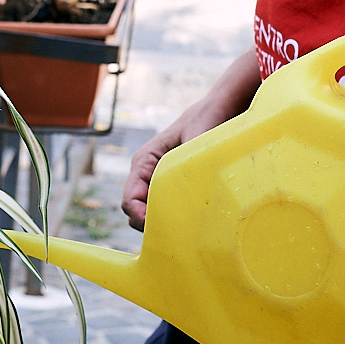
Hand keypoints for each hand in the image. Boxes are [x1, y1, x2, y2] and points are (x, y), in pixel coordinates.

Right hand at [121, 95, 232, 230]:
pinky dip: (172, 216)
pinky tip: (190, 219)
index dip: (139, 217)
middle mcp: (145, 172)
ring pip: (148, 211)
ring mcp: (156, 180)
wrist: (215, 110)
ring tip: (184, 228)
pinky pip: (163, 206)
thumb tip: (186, 189)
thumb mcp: (197, 138)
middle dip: (149, 224)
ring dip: (161, 221)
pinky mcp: (170, 185)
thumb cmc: (204, 120)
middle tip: (176, 233)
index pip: (130, 198)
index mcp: (144, 161)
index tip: (158, 227)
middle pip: (135, 210)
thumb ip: (187, 162)